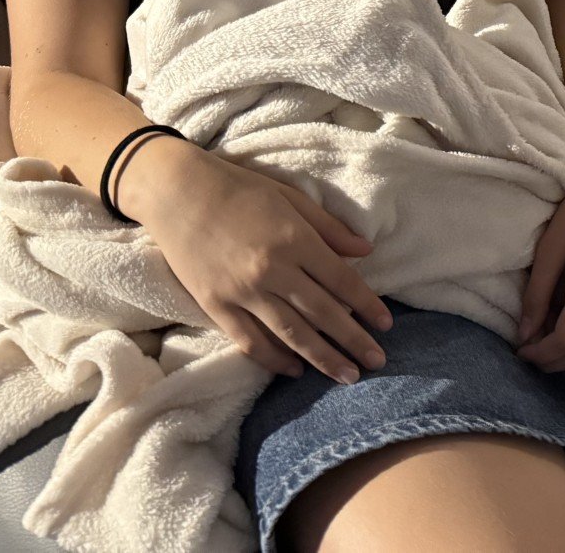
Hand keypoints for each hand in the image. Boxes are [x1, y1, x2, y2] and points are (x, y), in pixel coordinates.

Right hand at [129, 139, 394, 381]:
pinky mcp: (215, 306)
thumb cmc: (239, 188)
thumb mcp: (291, 197)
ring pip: (291, 335)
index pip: (342, 281)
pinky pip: (250, 341)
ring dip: (322, 359)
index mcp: (295, 240)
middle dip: (354, 340)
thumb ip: (329, 228)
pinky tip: (295, 370)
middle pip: (322, 314)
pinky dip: (274, 360)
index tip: (386, 325)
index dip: (367, 305)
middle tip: (378, 361)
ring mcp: (242, 292)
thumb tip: (366, 252)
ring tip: (347, 376)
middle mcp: (272, 271)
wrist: (177, 191)